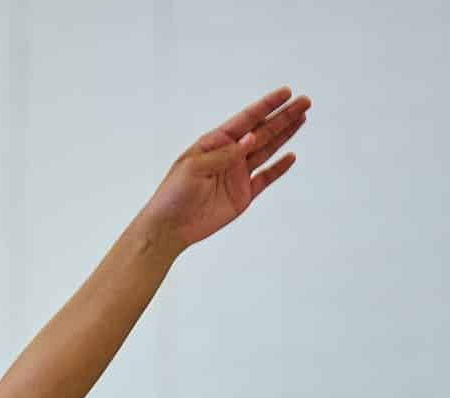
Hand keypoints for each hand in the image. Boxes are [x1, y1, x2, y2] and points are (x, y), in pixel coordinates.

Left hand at [142, 87, 308, 253]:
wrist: (169, 228)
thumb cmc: (172, 195)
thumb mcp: (193, 168)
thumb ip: (224, 154)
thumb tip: (250, 138)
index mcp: (214, 144)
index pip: (245, 120)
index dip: (266, 106)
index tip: (285, 93)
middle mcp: (228, 156)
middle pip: (261, 131)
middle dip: (282, 116)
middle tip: (304, 102)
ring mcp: (237, 174)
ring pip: (266, 150)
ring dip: (284, 134)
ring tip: (302, 118)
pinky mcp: (242, 194)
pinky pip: (265, 178)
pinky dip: (279, 167)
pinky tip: (291, 156)